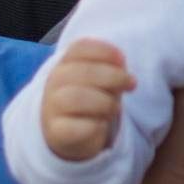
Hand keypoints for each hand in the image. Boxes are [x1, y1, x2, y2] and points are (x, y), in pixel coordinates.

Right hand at [40, 38, 133, 161]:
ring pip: (79, 98)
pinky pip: (79, 126)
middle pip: (84, 71)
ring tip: (115, 109)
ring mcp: (52, 107)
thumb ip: (112, 70)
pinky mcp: (57, 132)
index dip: (105, 51)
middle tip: (130, 84)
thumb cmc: (90, 101)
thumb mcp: (101, 80)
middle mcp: (55, 82)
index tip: (122, 60)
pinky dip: (97, 125)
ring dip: (106, 102)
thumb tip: (125, 72)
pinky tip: (101, 125)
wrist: (68, 135)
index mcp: (65, 63)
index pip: (80, 48)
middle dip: (114, 77)